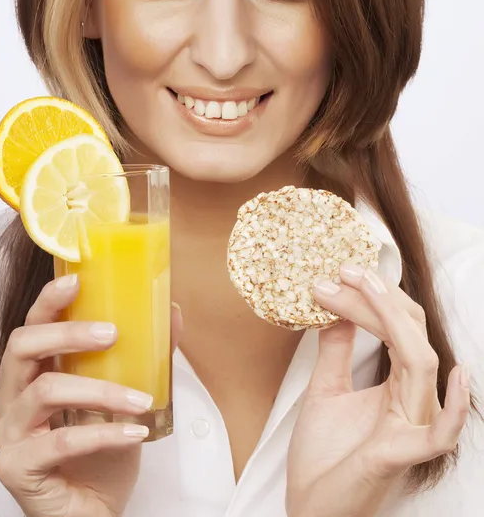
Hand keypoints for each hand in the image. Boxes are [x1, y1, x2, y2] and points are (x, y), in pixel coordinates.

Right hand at [0, 275, 182, 516]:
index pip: (30, 326)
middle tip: (113, 334)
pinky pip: (60, 441)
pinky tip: (136, 434)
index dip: (48, 301)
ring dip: (100, 391)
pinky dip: (103, 433)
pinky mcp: (16, 467)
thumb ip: (145, 357)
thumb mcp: (126, 397)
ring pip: (44, 391)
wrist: (94, 509)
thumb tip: (173, 315)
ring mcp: (9, 433)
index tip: (76, 280)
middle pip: (23, 347)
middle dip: (68, 333)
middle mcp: (11, 398)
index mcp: (31, 375)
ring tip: (142, 399)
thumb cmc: (103, 450)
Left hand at [286, 264, 469, 516]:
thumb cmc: (323, 455)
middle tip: (347, 271)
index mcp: (396, 387)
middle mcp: (410, 402)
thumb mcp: (325, 390)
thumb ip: (336, 352)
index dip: (374, 298)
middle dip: (380, 299)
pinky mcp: (400, 454)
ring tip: (366, 287)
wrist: (309, 509)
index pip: (396, 330)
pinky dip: (453, 407)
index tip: (342, 273)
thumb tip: (337, 309)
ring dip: (393, 321)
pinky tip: (455, 373)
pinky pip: (439, 433)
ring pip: (420, 364)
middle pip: (410, 336)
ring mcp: (409, 427)